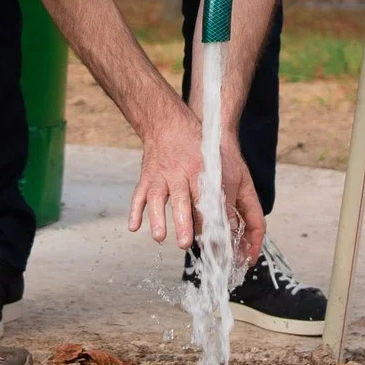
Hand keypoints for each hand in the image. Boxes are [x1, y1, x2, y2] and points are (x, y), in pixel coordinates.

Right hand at [128, 110, 265, 265]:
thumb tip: (230, 221)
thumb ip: (223, 189)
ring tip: (160, 238)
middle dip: (183, 222)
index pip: (205, 196)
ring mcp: (159, 174)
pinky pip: (139, 194)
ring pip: (157, 198)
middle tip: (186, 243)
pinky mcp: (147, 176)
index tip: (213, 238)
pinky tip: (134, 227)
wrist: (167, 122)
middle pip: (181, 199)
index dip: (208, 217)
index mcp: (199, 168)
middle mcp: (178, 171)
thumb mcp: (215, 161)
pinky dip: (135, 210)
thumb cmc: (197, 145)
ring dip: (157, 218)